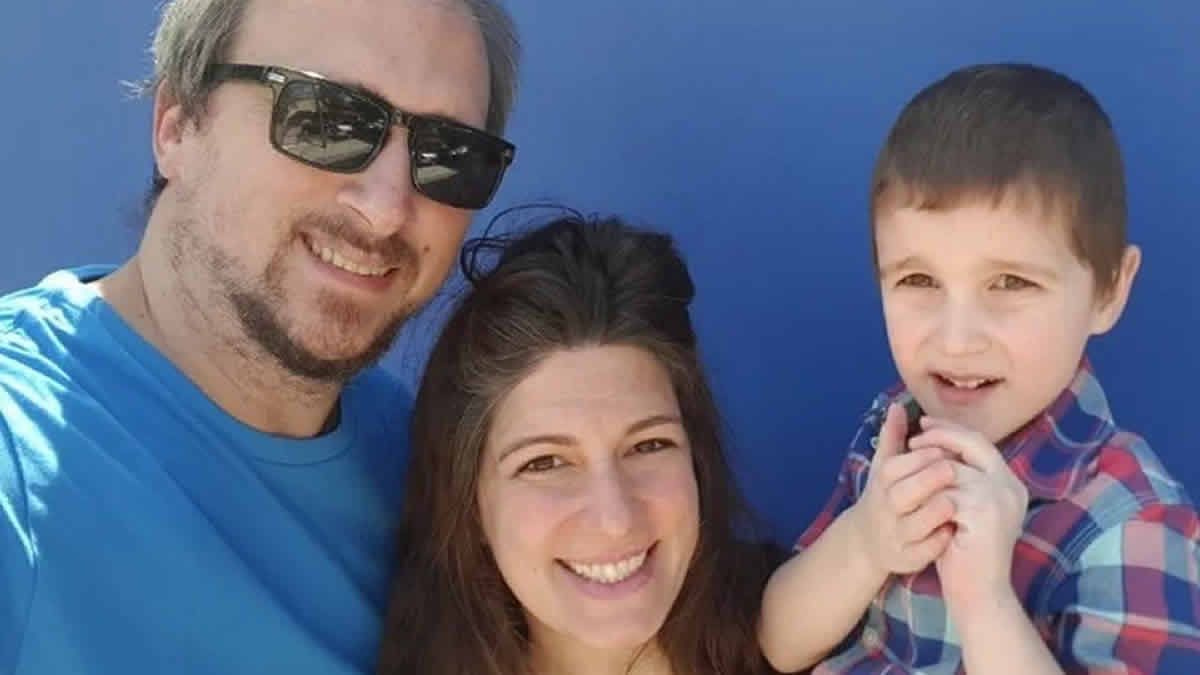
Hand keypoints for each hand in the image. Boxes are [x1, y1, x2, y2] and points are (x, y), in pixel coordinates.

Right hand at [846, 403, 957, 576]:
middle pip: (902, 495)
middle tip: (954, 469)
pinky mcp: (906, 559)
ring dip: (935, 513)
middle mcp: (884, 509)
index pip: (896, 467)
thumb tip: (898, 405)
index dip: (922, 457)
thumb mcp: (885, 467)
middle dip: (927, 481)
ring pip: (913, 526)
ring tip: (957, 503)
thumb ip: (893, 437)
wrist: (868, 542)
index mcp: (881, 483)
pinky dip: (939, 543)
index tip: (946, 450)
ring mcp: (894, 535)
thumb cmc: (886, 496)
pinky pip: (923, 552)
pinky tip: (956, 532)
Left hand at [909, 417, 1028, 621]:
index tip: (925, 425)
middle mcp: (1011, 487)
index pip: (981, 443)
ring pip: (956, 466)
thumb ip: (957, 477)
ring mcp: (1000, 499)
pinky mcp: (983, 515)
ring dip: (928, 462)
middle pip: (973, 444)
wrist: (980, 593)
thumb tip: (937, 445)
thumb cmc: (966, 551)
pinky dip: (927, 489)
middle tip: (912, 438)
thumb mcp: (962, 507)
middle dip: (940, 437)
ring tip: (906, 461)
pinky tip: (912, 489)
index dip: (952, 431)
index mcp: (1009, 483)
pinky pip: (947, 492)